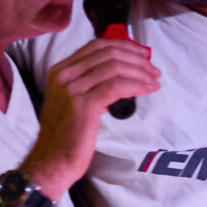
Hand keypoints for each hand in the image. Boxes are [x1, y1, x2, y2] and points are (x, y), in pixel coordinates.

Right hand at [21, 36, 160, 196]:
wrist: (52, 160)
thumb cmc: (67, 135)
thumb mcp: (73, 100)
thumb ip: (89, 83)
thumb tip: (121, 72)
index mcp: (60, 70)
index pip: (97, 46)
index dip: (125, 46)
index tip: (143, 55)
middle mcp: (64, 75)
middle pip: (109, 54)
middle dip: (137, 59)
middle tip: (153, 70)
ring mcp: (71, 88)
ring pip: (115, 68)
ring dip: (141, 72)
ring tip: (154, 81)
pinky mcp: (83, 104)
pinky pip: (117, 86)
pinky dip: (137, 85)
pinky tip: (148, 90)